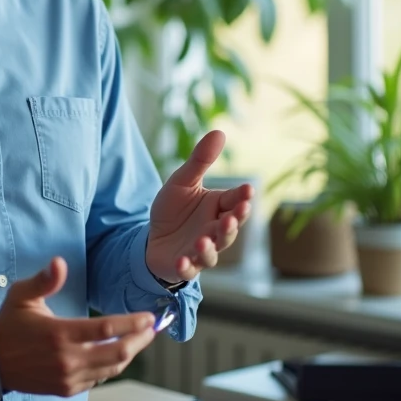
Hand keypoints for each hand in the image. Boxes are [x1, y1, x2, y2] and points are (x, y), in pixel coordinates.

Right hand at [0, 257, 155, 396]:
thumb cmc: (9, 325)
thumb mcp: (22, 296)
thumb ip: (44, 280)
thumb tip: (59, 263)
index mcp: (59, 334)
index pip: (106, 330)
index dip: (132, 323)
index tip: (148, 317)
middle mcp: (67, 359)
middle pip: (117, 353)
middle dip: (140, 340)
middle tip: (152, 328)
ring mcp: (68, 377)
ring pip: (112, 368)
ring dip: (131, 353)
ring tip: (141, 339)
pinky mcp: (67, 388)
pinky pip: (99, 378)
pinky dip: (112, 366)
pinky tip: (117, 353)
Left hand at [146, 130, 253, 282]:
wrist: (153, 236)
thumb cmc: (174, 209)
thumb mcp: (182, 181)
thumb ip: (200, 160)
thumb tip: (220, 131)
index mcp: (218, 208)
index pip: (234, 202)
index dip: (241, 198)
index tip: (247, 191)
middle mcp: (215, 231)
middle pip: (229, 230)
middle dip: (232, 224)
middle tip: (233, 216)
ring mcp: (201, 250)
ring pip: (212, 252)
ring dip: (210, 248)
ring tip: (204, 240)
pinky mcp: (185, 265)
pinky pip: (189, 269)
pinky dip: (187, 266)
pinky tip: (182, 261)